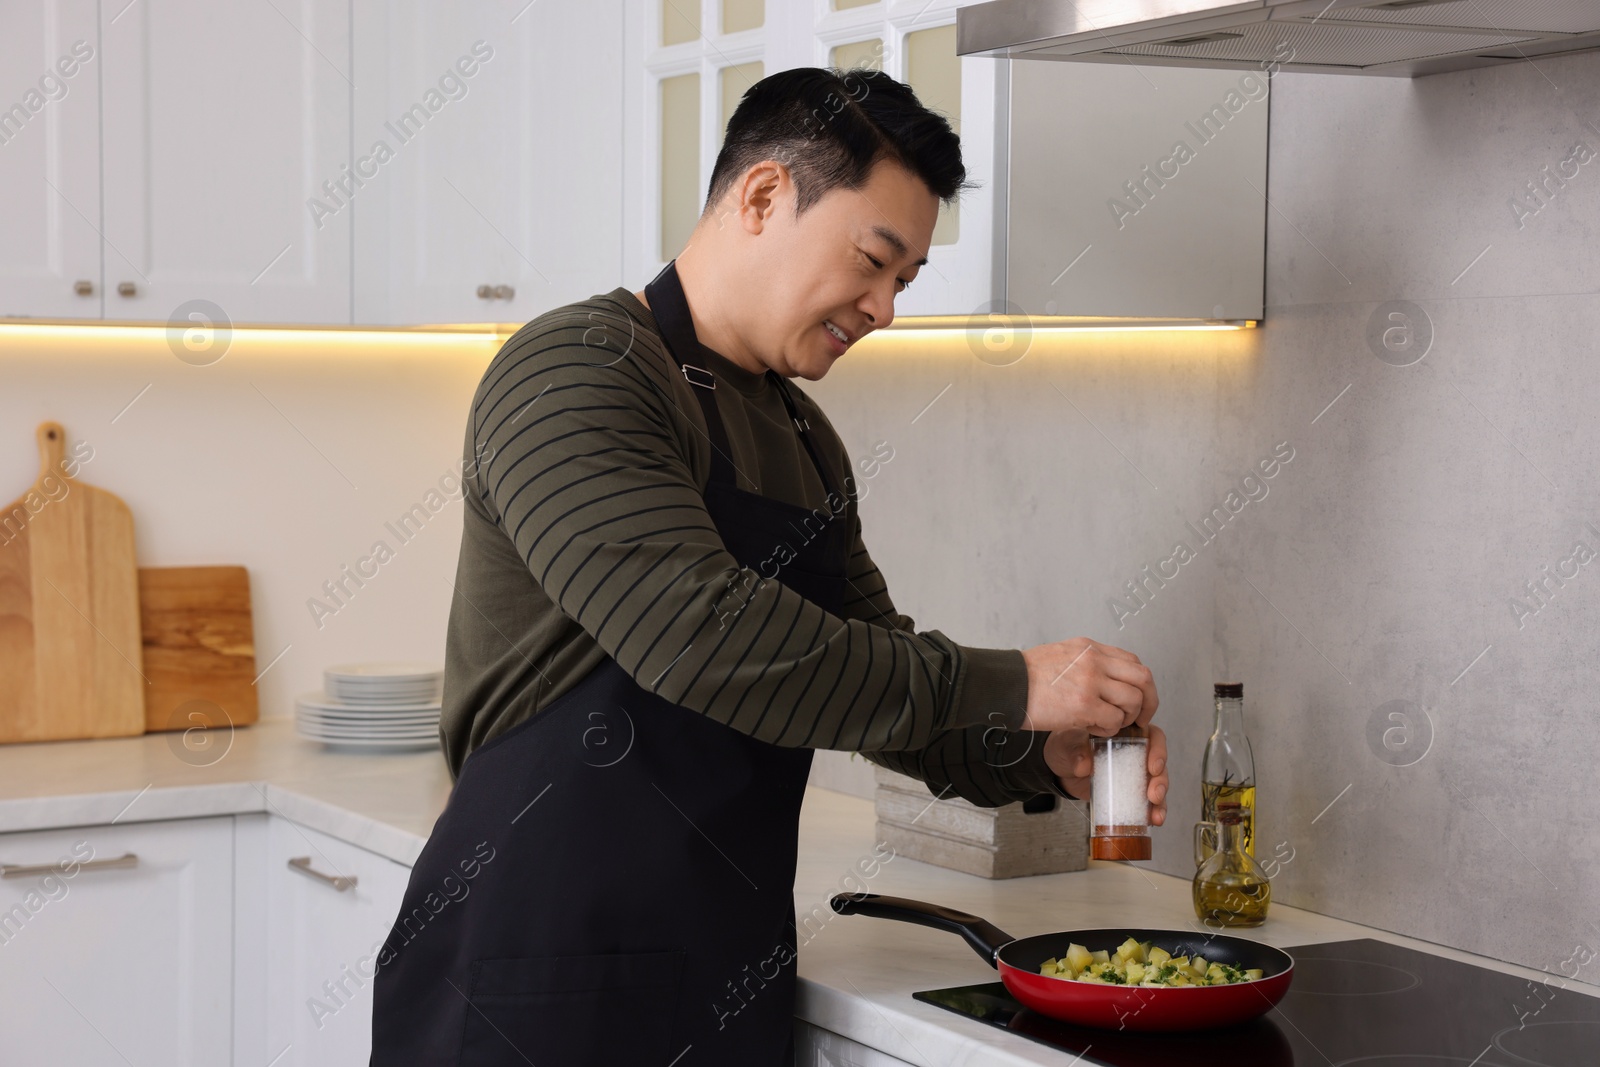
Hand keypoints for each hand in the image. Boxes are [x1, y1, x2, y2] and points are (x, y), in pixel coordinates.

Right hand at [1019, 638, 1157, 734]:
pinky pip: (1114, 720)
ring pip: (1133, 700)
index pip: (1132, 661)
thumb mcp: (1060, 656)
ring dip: (1127, 717)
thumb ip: (1084, 663)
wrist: (1004, 684)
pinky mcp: (1084, 705)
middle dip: (1148, 702)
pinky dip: (1109, 729)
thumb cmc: (1025, 676)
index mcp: (1090, 648)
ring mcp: (1091, 682)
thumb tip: (1102, 679)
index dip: (1140, 683)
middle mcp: (1095, 661)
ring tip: (1108, 724)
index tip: (1137, 698)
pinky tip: (1093, 729)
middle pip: (1143, 678)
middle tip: (1140, 718)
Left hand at [1043, 723, 1167, 826]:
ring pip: (1158, 783)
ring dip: (1160, 799)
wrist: (1060, 768)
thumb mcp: (1069, 745)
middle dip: (1160, 780)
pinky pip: (1147, 800)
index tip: (1153, 766)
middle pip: (1159, 763)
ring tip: (1155, 813)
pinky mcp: (1130, 791)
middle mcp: (1136, 752)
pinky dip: (1152, 810)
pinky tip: (1153, 819)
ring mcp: (1135, 773)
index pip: (1152, 736)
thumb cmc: (1068, 747)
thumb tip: (1084, 765)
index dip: (1158, 750)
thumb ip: (1077, 753)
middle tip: (1154, 794)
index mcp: (1126, 733)